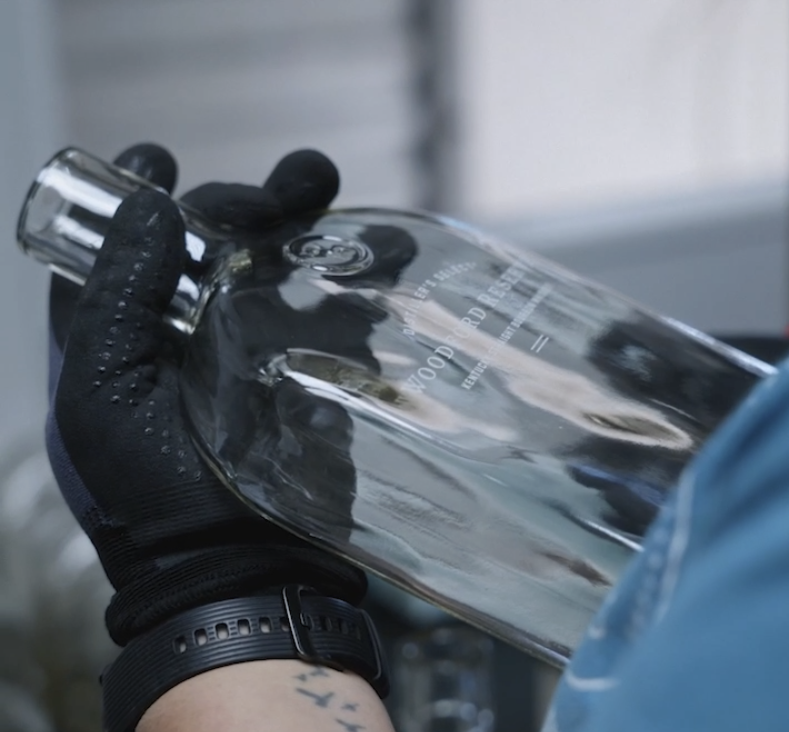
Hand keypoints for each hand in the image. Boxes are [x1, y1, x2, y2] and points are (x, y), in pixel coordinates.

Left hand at [46, 144, 366, 646]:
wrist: (244, 570)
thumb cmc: (154, 498)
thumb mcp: (102, 400)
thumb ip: (112, 301)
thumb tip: (146, 203)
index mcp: (123, 335)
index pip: (123, 248)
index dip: (137, 197)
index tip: (155, 157)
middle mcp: (186, 332)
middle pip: (207, 241)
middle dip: (235, 204)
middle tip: (268, 197)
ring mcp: (252, 348)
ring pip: (272, 260)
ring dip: (298, 216)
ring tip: (321, 188)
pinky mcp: (309, 367)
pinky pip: (329, 302)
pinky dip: (354, 271)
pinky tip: (380, 250)